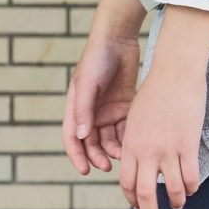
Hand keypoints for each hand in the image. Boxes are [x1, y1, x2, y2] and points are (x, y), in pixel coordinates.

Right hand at [64, 32, 137, 174]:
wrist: (118, 39)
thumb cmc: (96, 58)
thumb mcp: (87, 84)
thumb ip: (83, 110)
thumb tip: (81, 136)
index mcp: (75, 108)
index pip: (72, 138)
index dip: (77, 156)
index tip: (86, 170)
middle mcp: (90, 112)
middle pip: (92, 142)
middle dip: (98, 156)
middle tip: (109, 166)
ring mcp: (107, 111)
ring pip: (110, 138)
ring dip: (115, 149)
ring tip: (124, 155)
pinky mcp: (124, 107)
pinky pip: (125, 128)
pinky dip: (128, 138)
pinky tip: (135, 144)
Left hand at [118, 62, 205, 208]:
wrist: (173, 75)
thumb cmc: (153, 95)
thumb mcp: (134, 120)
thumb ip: (134, 143)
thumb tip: (136, 160)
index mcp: (130, 145)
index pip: (126, 183)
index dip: (132, 199)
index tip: (137, 206)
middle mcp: (146, 152)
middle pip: (144, 193)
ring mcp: (167, 150)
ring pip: (172, 189)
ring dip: (176, 203)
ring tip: (179, 206)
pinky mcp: (187, 145)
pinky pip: (190, 176)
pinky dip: (192, 187)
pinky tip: (192, 190)